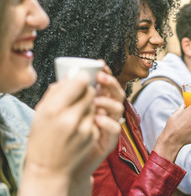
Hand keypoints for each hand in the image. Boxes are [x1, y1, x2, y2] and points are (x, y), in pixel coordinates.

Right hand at [21, 72, 97, 193]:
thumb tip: (71, 74)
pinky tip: (80, 127)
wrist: (48, 168)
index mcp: (55, 109)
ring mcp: (85, 129)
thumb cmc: (41, 138)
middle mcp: (71, 118)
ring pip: (95, 105)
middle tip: (81, 92)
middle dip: (87, 90)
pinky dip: (92, 119)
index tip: (82, 76)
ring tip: (77, 113)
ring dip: (89, 105)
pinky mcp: (94, 137)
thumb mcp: (41, 112)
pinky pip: (97, 119)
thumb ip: (56, 92)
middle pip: (90, 93)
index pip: (79, 83)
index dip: (83, 77)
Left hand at [69, 65, 123, 194]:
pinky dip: (107, 122)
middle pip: (116, 93)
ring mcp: (109, 125)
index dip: (106, 73)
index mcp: (97, 102)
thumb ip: (68, 95)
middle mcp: (106, 112)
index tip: (100, 64)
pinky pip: (115, 128)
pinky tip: (97, 119)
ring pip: (119, 108)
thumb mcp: (65, 111)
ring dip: (108, 101)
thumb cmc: (64, 136)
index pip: (105, 85)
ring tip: (94, 101)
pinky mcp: (109, 139)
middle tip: (100, 77)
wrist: (64, 163)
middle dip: (110, 83)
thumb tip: (67, 76)